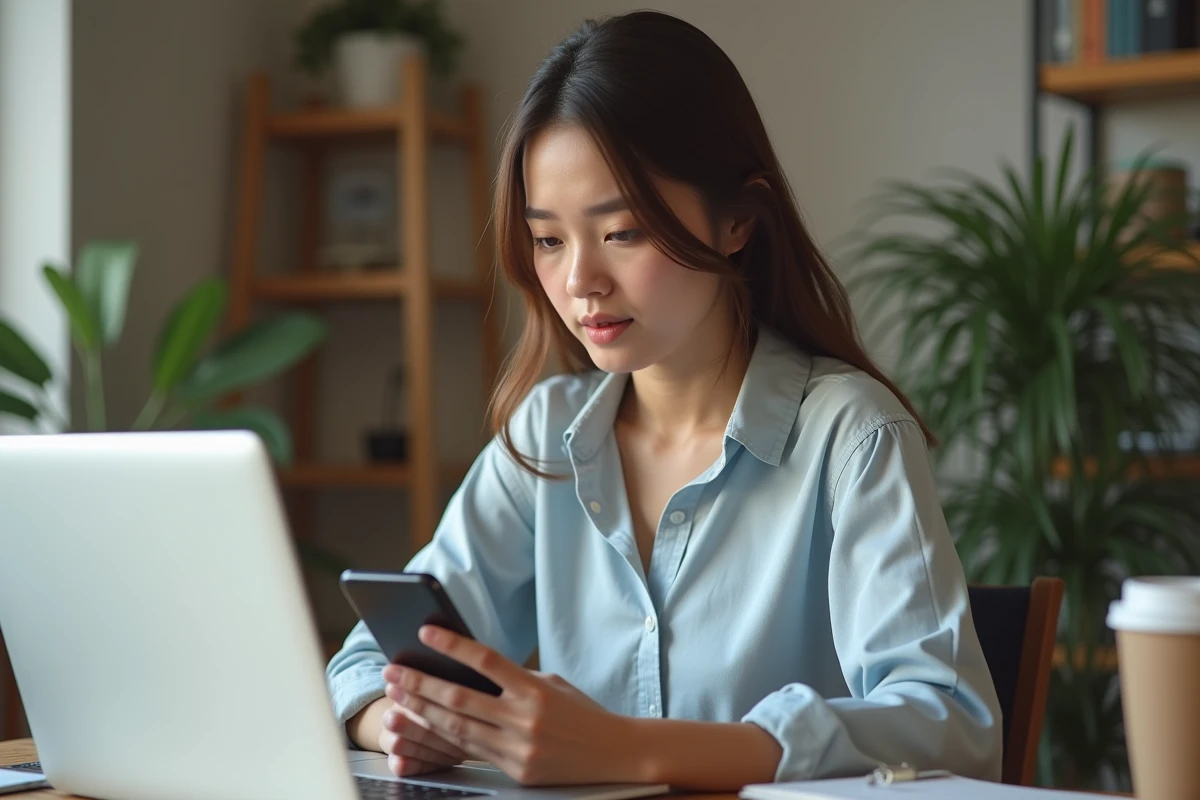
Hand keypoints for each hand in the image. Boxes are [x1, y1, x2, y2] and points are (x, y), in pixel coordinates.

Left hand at [381, 626, 645, 785]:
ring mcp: (519, 749)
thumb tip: (472, 669)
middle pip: (461, 698)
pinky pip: (471, 752)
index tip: (425, 632)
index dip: (453, 645)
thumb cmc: (582, 712)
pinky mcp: (516, 772)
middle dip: (421, 684)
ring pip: (458, 728)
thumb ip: (515, 680)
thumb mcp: (552, 684)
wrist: (616, 753)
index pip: (487, 660)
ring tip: (397, 698)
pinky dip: (442, 739)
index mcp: (536, 690)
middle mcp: (525, 719)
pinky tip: (422, 727)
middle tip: (393, 671)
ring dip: (422, 712)